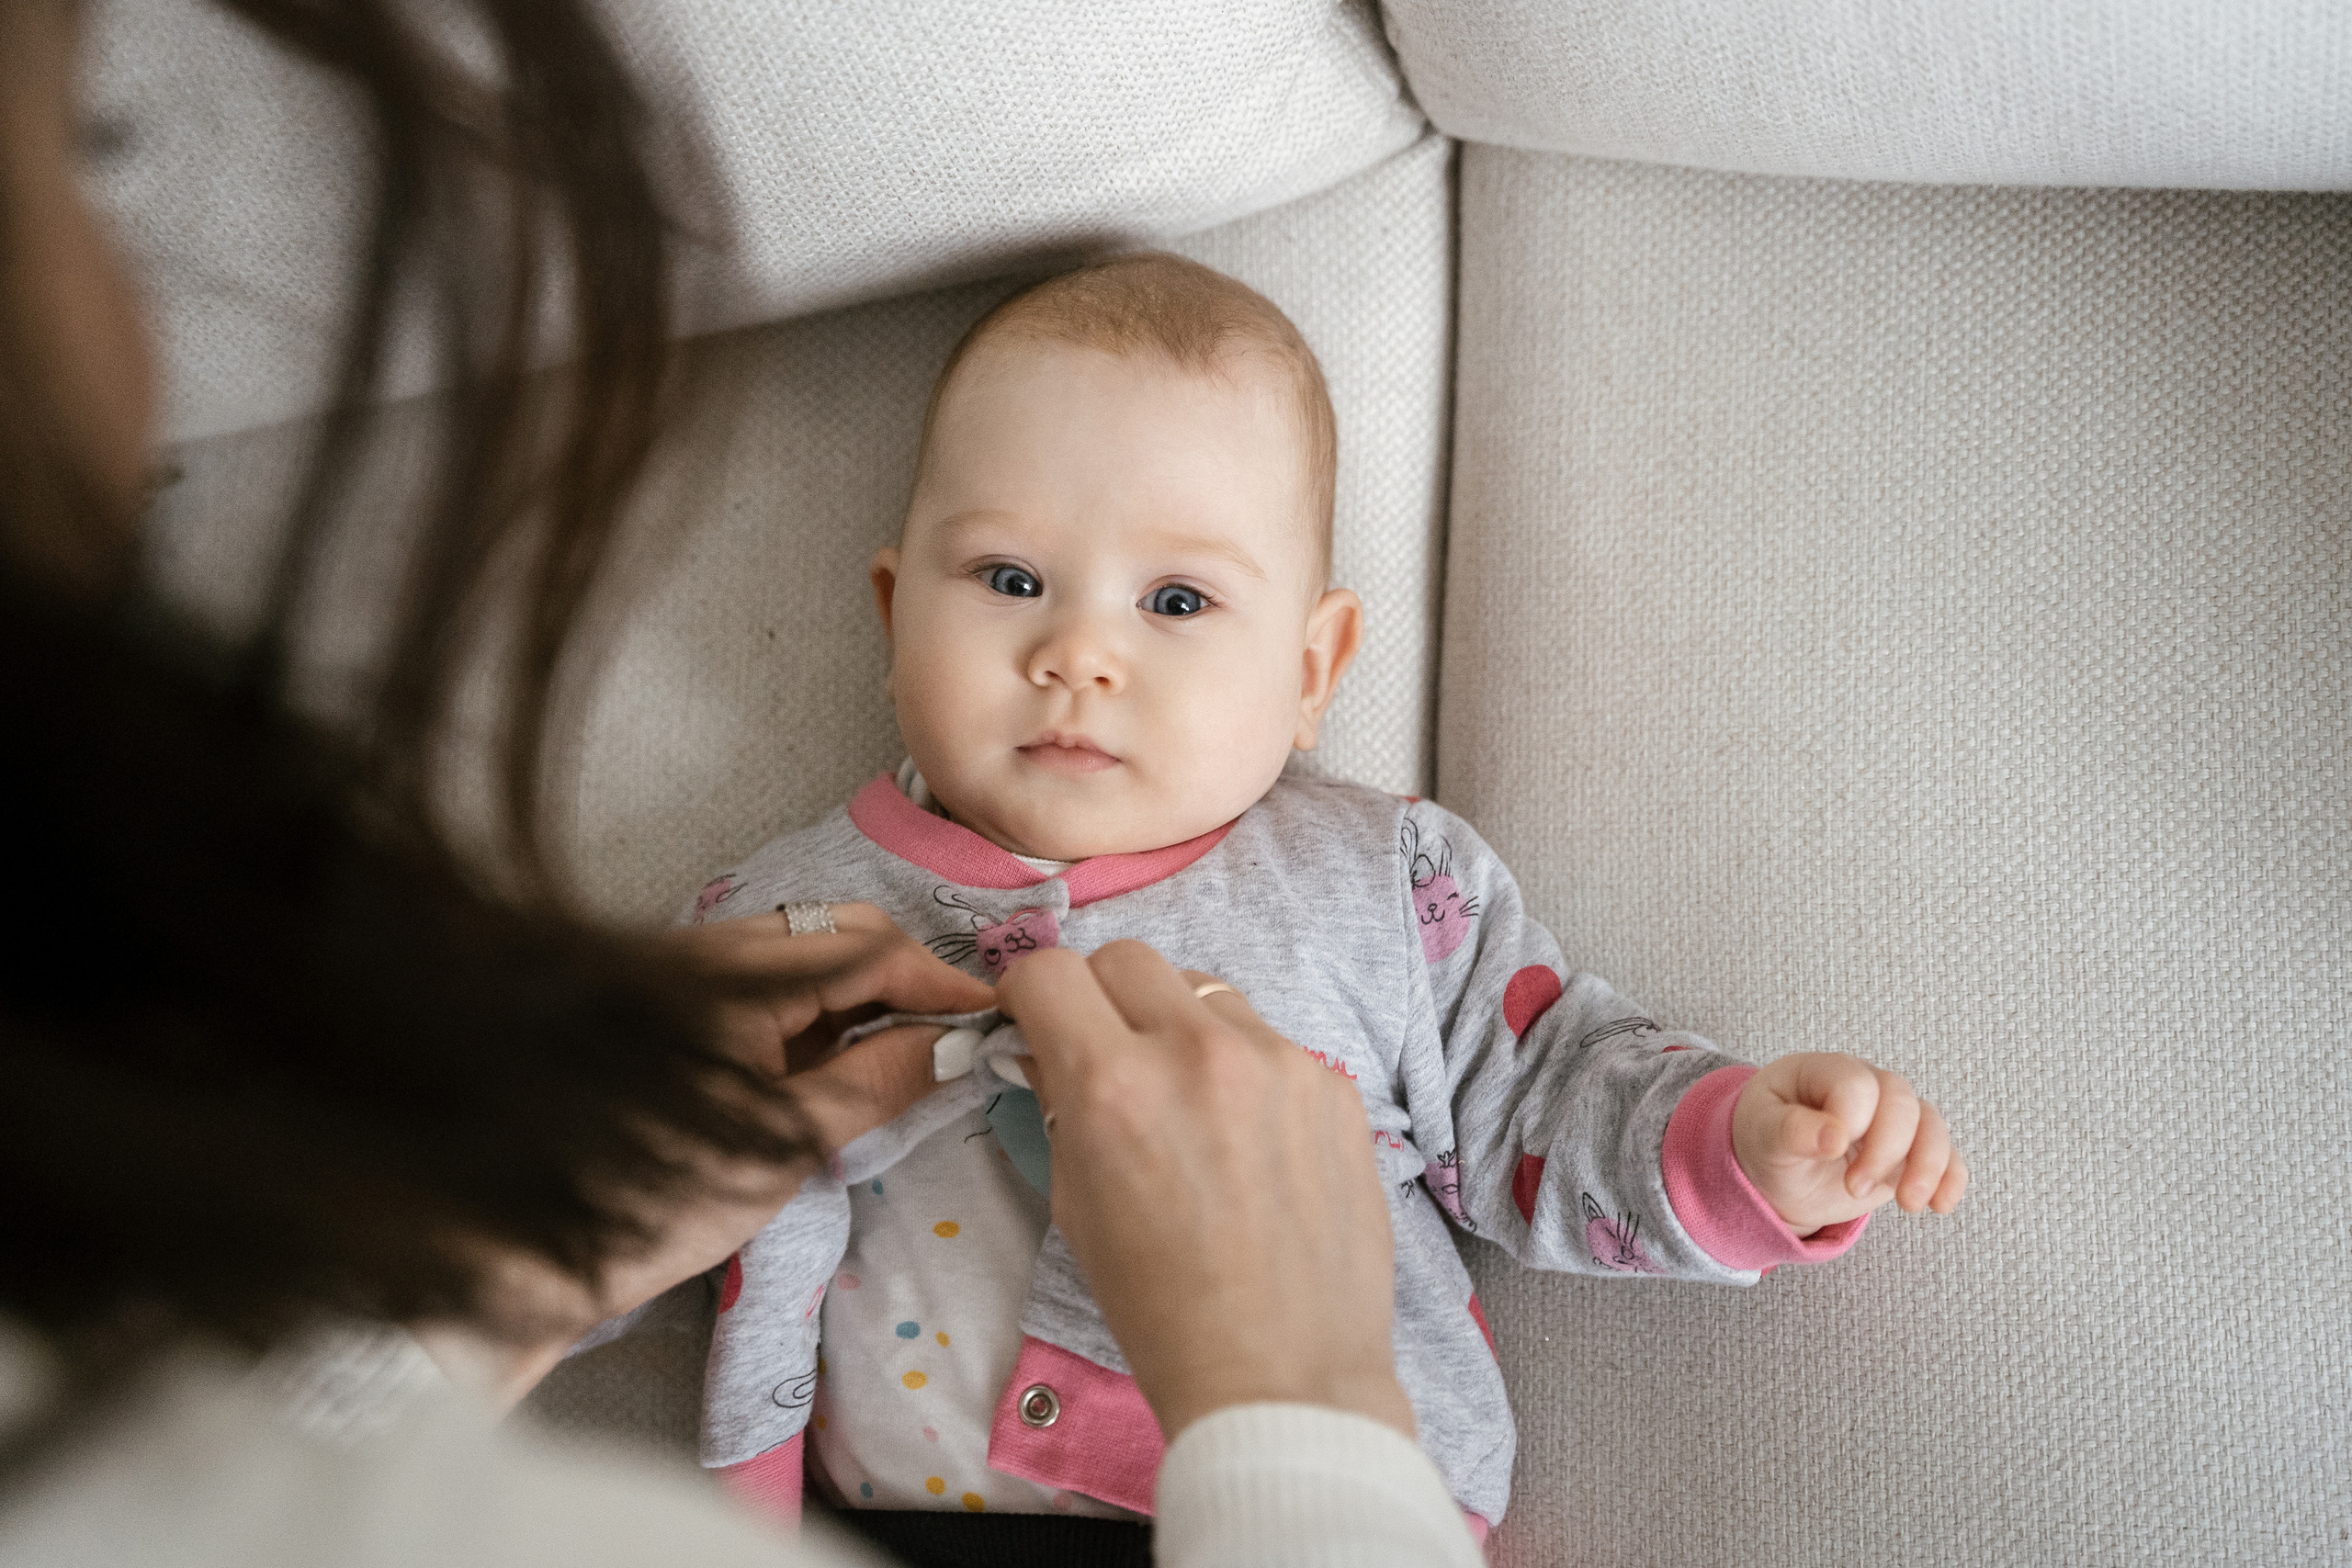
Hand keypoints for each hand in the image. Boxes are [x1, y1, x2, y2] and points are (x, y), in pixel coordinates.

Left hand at [436, 905, 993, 1405]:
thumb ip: (876, 1081)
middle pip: (833, 937)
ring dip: (865, 1003)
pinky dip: (819, 1025)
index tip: (992, 1016)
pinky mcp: (675, 1022)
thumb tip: (954, 1041)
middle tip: (956, 1035)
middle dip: (904, 981)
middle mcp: (704, 955)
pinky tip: (850, 1068)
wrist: (521, 1255)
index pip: (864, 944)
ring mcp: (685, 986)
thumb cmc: (650, 1200)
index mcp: (730, 970)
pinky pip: (768, 1000)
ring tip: (916, 1057)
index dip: (937, 979)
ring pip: (803, 967)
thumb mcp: (783, 1143)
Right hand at [998, 941, 1414, 1442]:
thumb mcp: (1077, 1205)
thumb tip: (1049, 1049)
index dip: (1027, 995)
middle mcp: (1197, 1052)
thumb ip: (1060, 1106)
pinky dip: (1241, 1069)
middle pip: (1127, 959)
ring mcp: (1278, 1061)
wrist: (1283, 1376)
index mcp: (1114, 1086)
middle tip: (1103, 1053)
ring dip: (1176, 1025)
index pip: (1049, 972)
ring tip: (1185, 1101)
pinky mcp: (1333, 1085)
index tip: (1032, 1023)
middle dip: (1099, 998)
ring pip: (1204, 992)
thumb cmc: (1161, 1309)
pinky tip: (1248, 1140)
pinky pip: (1268, 1042)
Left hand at [1731, 1053, 1968, 1233]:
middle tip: (1854, 1187)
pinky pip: (1946, 1155)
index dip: (1852, 1118)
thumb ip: (1791, 1130)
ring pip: (1931, 1125)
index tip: (1831, 1153)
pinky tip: (1941, 1205)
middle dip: (1887, 1148)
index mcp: (1824, 1071)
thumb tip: (1834, 1137)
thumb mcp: (1762, 1134)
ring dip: (1928, 1165)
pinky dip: (1950, 1178)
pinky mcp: (1910, 1151)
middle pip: (1901, 1101)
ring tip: (1909, 1205)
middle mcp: (1867, 1087)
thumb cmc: (1766, 1139)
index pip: (1856, 1083)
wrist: (1775, 1170)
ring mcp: (1892, 1118)